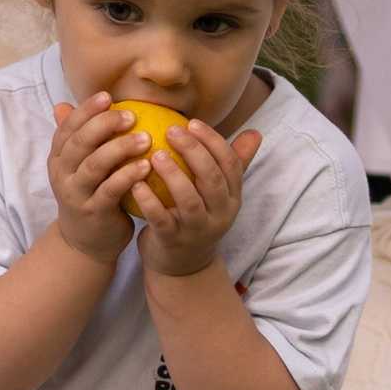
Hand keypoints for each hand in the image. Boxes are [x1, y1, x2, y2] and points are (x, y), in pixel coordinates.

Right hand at [45, 93, 152, 263]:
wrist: (86, 242)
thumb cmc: (89, 195)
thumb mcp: (78, 167)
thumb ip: (77, 137)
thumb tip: (64, 103)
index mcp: (59, 158)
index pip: (67, 128)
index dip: (86, 110)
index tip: (109, 97)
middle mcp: (62, 174)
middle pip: (80, 143)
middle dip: (104, 125)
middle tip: (131, 115)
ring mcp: (76, 194)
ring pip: (95, 165)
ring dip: (121, 148)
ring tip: (146, 138)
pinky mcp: (94, 212)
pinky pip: (112, 190)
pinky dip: (128, 175)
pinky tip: (147, 165)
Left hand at [130, 117, 263, 278]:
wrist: (182, 267)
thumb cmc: (196, 217)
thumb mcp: (217, 194)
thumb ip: (233, 163)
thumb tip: (255, 132)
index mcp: (232, 197)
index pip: (230, 164)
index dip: (213, 141)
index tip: (192, 122)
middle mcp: (220, 214)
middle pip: (212, 179)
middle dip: (194, 152)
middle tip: (172, 131)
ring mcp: (198, 231)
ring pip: (189, 200)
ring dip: (173, 175)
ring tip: (154, 154)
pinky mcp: (174, 242)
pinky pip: (162, 220)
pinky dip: (148, 201)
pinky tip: (135, 183)